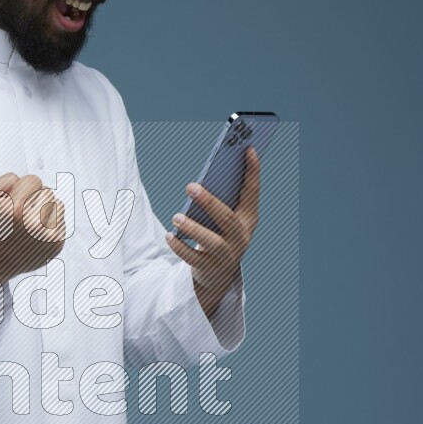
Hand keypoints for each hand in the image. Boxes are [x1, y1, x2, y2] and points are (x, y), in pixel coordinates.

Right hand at [0, 172, 65, 299]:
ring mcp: (48, 236)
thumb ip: (5, 180)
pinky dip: (49, 223)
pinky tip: (34, 233)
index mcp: (16, 210)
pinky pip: (61, 220)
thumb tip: (30, 183)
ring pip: (58, 204)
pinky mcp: (56, 245)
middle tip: (17, 215)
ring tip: (27, 222)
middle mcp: (35, 224)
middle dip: (33, 198)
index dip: (19, 189)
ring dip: (44, 209)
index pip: (33, 180)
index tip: (8, 204)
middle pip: (48, 191)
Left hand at [165, 147, 260, 318]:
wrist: (218, 273)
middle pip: (227, 219)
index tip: (248, 150)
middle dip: (209, 202)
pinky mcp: (209, 268)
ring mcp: (227, 255)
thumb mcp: (225, 218)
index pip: (252, 193)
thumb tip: (202, 180)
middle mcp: (241, 237)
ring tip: (176, 216)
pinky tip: (169, 235)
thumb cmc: (219, 234)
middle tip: (190, 186)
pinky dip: (180, 247)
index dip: (253, 172)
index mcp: (249, 220)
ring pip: (212, 242)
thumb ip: (221, 200)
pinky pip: (193, 258)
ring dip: (193, 228)